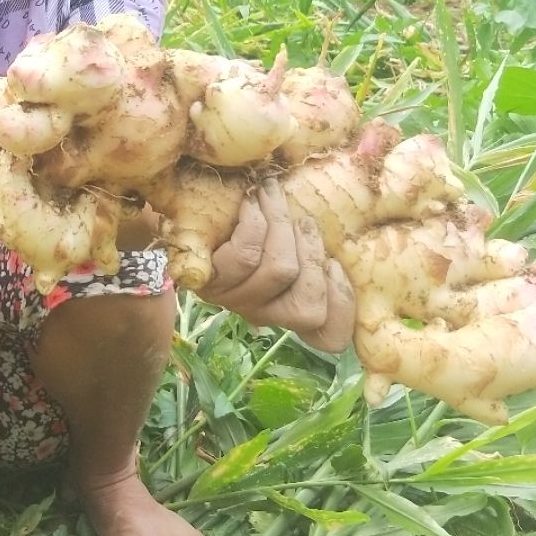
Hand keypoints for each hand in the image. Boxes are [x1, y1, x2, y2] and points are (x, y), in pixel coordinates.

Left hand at [200, 178, 355, 350]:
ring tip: (273, 198)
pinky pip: (244, 254)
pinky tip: (251, 202)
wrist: (188, 207)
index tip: (335, 265)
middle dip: (312, 253)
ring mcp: (233, 300)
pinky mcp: (207, 280)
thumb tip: (347, 218)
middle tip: (302, 220)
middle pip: (307, 306)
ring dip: (283, 226)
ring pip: (279, 271)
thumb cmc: (249, 220)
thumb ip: (315, 241)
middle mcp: (261, 312)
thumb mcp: (289, 234)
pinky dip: (254, 222)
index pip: (328, 337)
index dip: (343, 307)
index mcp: (287, 306)